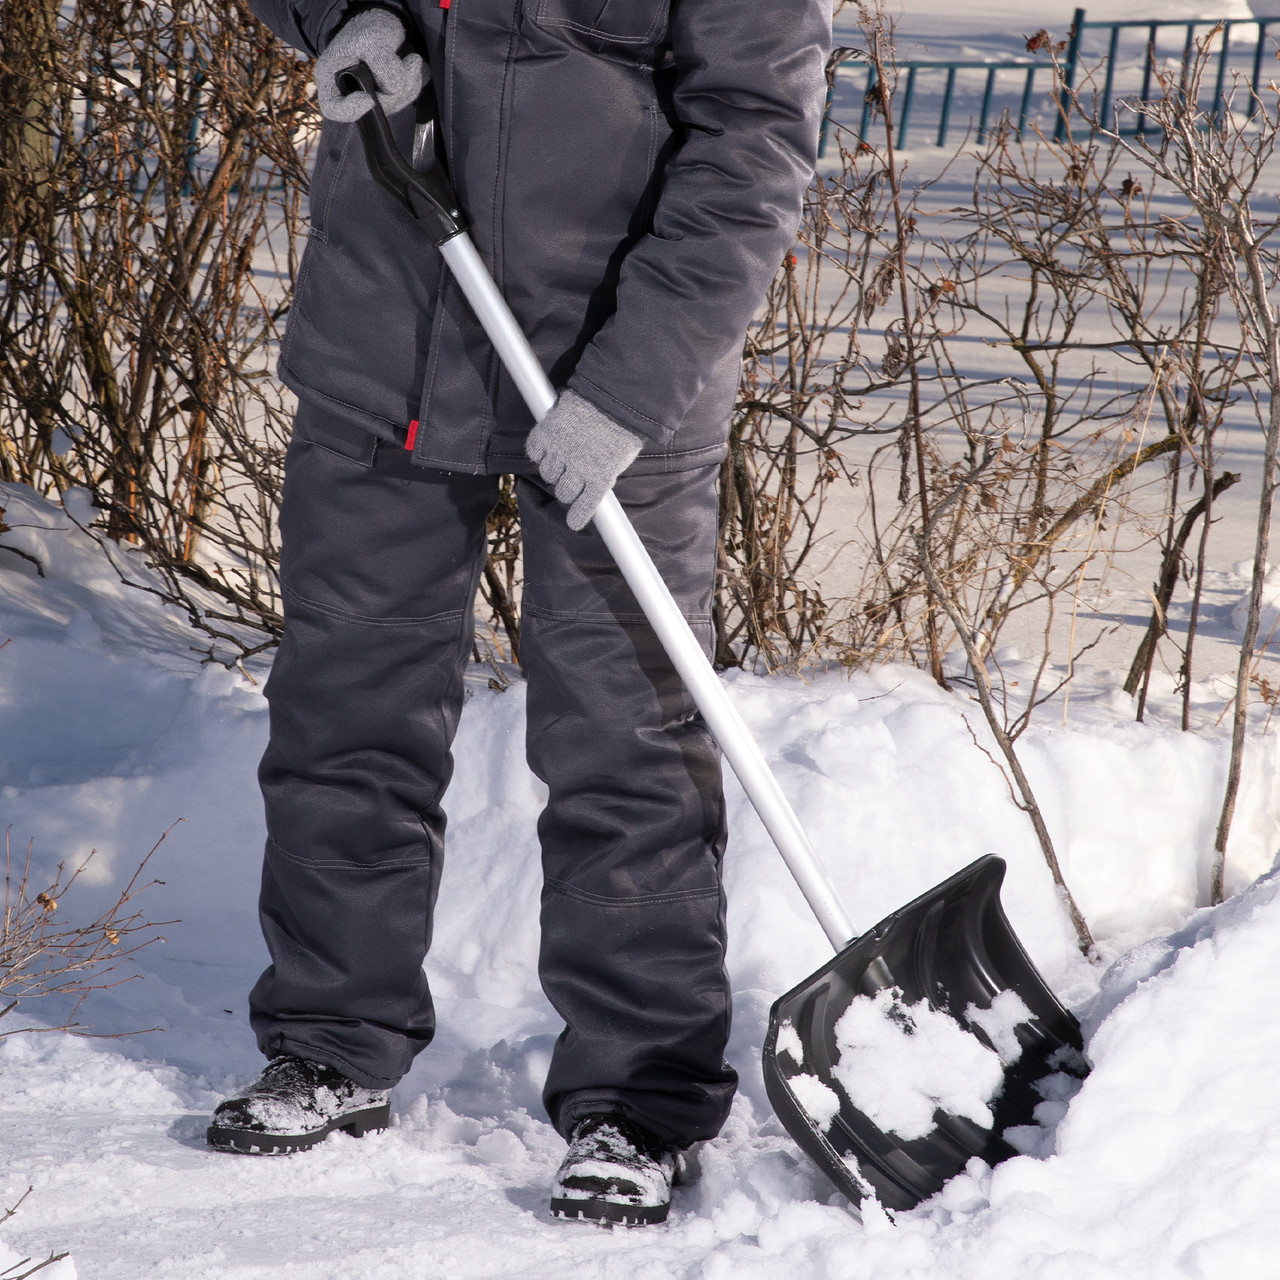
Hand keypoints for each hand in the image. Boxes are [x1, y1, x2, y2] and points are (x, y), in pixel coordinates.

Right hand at [315, 8, 426, 122]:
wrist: (378, 22)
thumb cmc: (364, 28)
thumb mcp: (368, 38)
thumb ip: (381, 63)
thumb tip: (396, 87)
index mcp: (331, 78)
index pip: (333, 109)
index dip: (352, 110)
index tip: (369, 99)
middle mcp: (348, 92)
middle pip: (373, 109)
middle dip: (395, 89)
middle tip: (410, 62)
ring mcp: (370, 97)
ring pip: (394, 105)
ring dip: (410, 83)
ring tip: (412, 60)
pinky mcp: (388, 97)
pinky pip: (406, 99)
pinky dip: (415, 83)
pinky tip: (413, 66)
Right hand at [526, 391, 643, 530]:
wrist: (613, 397)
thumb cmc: (621, 428)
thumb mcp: (620, 458)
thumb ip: (605, 474)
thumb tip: (593, 488)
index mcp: (600, 477)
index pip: (584, 506)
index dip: (577, 517)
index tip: (574, 522)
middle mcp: (578, 468)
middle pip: (563, 492)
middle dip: (566, 490)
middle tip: (570, 480)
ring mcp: (561, 451)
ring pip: (548, 473)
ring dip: (553, 471)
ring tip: (561, 461)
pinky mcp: (547, 434)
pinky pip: (534, 451)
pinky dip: (539, 452)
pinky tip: (547, 448)